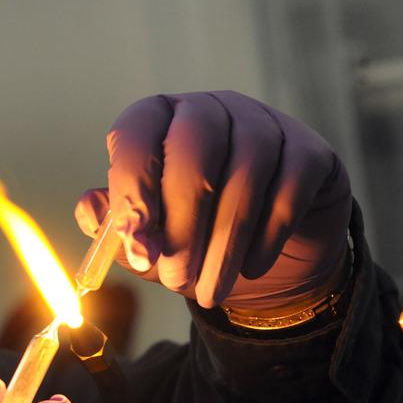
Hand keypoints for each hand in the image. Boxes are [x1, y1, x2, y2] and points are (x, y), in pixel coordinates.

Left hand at [75, 91, 351, 311]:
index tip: (135, 242)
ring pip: (246, 174)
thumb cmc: (192, 237)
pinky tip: (250, 268)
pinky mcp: (310, 152)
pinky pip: (290, 190)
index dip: (132, 186)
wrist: (266, 258)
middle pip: (194, 149)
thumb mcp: (147, 237)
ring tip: (209, 292)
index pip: (137, 132)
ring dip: (224, 243)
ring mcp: (265, 124)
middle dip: (182, 224)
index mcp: (158, 120)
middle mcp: (209, 110)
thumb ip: (115, 224)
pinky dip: (267, 236)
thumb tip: (91, 209)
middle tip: (173, 278)